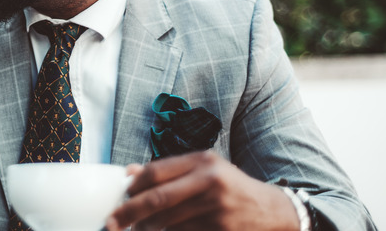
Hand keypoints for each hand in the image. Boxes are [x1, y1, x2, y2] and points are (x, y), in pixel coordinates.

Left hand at [106, 151, 298, 230]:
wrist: (272, 211)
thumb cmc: (230, 187)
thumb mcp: (204, 169)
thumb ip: (168, 171)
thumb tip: (129, 174)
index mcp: (202, 161)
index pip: (155, 172)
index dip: (132, 187)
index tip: (120, 197)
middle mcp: (210, 181)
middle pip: (157, 199)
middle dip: (129, 213)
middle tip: (112, 222)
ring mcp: (216, 208)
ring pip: (167, 223)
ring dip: (147, 229)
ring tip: (139, 229)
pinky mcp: (220, 229)